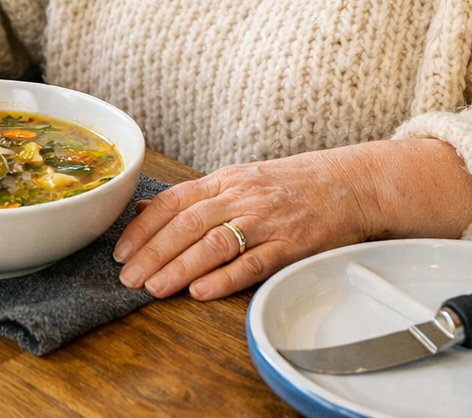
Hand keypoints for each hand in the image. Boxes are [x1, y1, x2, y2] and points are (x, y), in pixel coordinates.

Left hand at [113, 139, 471, 300]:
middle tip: (128, 278)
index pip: (174, 201)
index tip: (120, 250)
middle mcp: (243, 197)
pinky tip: (201, 292)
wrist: (352, 184)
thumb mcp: (241, 179)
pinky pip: (254, 262)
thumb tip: (145, 210)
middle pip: (187, 224)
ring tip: (154, 288)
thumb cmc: (293, 185)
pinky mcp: (291, 245)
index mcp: (227, 180)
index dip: (143, 227)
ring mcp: (267, 221)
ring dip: (179, 268)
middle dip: (152, 252)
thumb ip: (196, 196)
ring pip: (213, 243)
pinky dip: (224, 278)